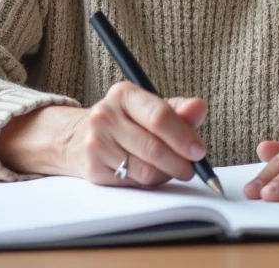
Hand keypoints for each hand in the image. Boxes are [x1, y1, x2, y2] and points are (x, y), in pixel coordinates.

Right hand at [61, 82, 207, 187]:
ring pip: (146, 171)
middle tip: (192, 168)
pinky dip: (149, 183)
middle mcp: (106, 116)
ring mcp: (96, 143)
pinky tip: (149, 173)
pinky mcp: (93, 169)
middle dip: (180, 163)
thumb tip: (199, 108)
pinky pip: (133, 183)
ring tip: (170, 169)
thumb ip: (179, 110)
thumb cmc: (125, 121)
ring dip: (166, 175)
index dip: (183, 137)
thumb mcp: (150, 108)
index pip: (159, 117)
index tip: (199, 151)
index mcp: (124, 94)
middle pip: (154, 148)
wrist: (79, 136)